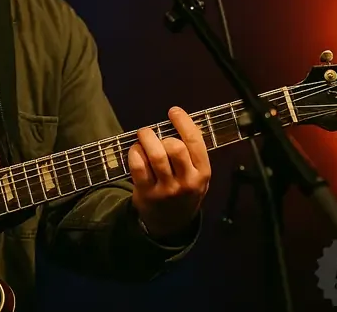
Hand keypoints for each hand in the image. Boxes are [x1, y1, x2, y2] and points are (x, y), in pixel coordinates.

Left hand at [128, 106, 210, 239]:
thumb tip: (183, 121)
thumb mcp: (197, 175)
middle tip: (153, 133)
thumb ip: (193, 153)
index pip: (195, 142)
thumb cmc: (184, 190)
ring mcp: (166, 189)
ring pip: (156, 156)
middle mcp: (186, 182)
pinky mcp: (147, 193)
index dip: (184, 122)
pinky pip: (138, 167)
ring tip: (143, 137)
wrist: (171, 224)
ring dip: (146, 140)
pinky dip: (134, 153)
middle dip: (162, 135)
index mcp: (202, 173)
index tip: (173, 111)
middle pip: (176, 148)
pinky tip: (135, 151)